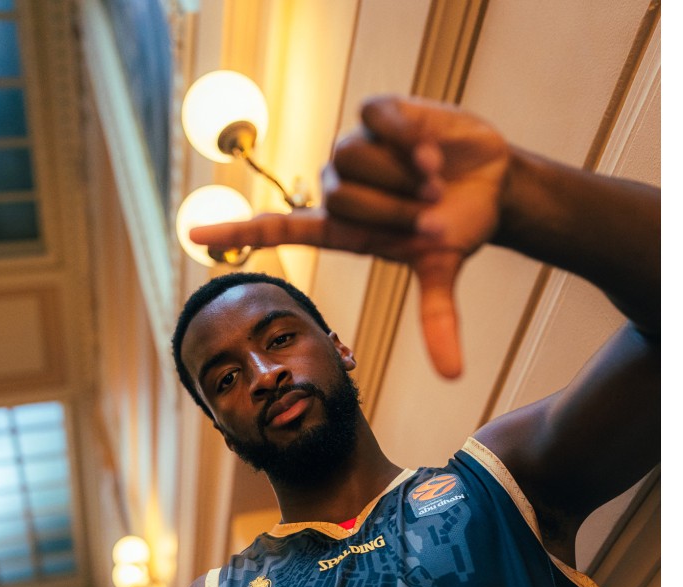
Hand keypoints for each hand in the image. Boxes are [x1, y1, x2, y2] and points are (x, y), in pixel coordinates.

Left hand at [189, 95, 509, 378]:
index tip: (193, 235)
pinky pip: (376, 119)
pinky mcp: (376, 113)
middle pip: (339, 195)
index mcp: (345, 229)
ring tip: (433, 178)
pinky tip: (430, 148)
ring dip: (402, 174)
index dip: (238, 234)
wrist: (489, 182)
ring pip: (352, 157)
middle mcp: (341, 189)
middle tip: (430, 210)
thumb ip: (439, 320)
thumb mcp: (441, 269)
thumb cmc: (455, 227)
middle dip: (392, 206)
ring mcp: (356, 149)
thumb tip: (454, 376)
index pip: (279, 230)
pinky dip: (407, 138)